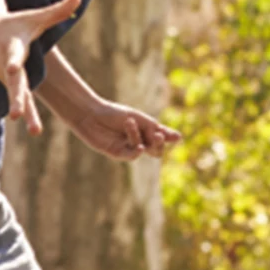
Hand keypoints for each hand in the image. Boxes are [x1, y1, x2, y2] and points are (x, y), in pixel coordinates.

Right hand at [0, 0, 81, 133]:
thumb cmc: (17, 23)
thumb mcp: (36, 17)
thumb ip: (57, 10)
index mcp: (12, 46)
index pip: (12, 55)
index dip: (12, 62)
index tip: (12, 69)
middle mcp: (7, 65)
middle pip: (12, 83)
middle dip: (15, 98)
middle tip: (16, 115)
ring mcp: (7, 77)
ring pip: (16, 96)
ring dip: (25, 113)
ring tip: (35, 130)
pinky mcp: (10, 84)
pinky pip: (20, 100)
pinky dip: (26, 113)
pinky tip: (35, 128)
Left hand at [64, 100, 182, 161]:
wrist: (91, 114)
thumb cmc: (114, 113)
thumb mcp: (138, 119)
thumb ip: (155, 129)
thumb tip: (178, 138)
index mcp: (145, 130)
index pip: (162, 137)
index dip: (169, 137)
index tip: (175, 137)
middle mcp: (138, 140)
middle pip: (157, 149)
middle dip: (159, 143)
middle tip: (158, 135)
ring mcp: (128, 147)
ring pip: (145, 150)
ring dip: (141, 138)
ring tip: (130, 124)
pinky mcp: (117, 153)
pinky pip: (132, 155)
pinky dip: (137, 151)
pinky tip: (139, 147)